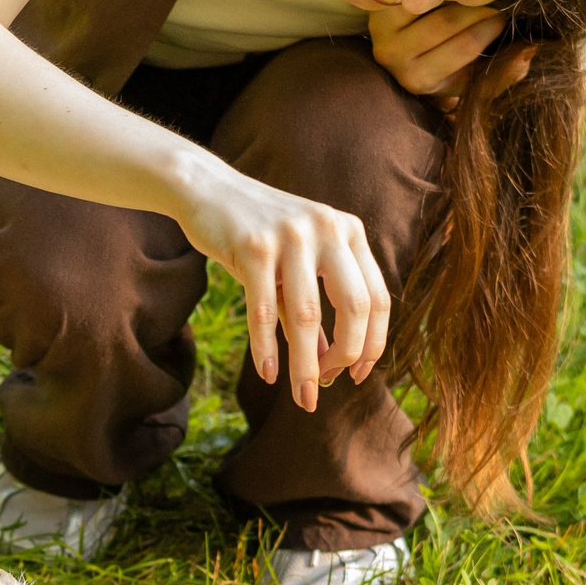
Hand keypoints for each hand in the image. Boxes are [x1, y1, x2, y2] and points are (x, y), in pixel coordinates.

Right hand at [180, 165, 389, 413]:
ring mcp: (291, 236)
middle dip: (346, 355)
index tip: (357, 375)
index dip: (373, 343)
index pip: (378, 298)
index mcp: (349, 232)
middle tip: (326, 383)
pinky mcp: (253, 246)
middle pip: (355, 306)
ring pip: (308, 315)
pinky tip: (267, 373)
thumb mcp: (295, 266)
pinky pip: (264, 310)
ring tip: (301, 395)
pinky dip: (266, 347)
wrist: (207, 189)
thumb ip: (315, 309)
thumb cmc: (256, 234)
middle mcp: (328, 230)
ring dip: (305, 364)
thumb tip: (328, 363)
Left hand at [370, 1, 512, 101]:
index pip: (464, 47)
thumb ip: (503, 72)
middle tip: (496, 0)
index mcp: (421, 80)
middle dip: (480, 7)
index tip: (505, 18)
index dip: (491, 27)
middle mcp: (395, 60)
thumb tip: (528, 54)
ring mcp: (383, 32)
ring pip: (430, 0)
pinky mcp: (379, 8)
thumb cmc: (446, 63)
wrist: (403, 50)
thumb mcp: (474, 75)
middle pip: (447, 21)